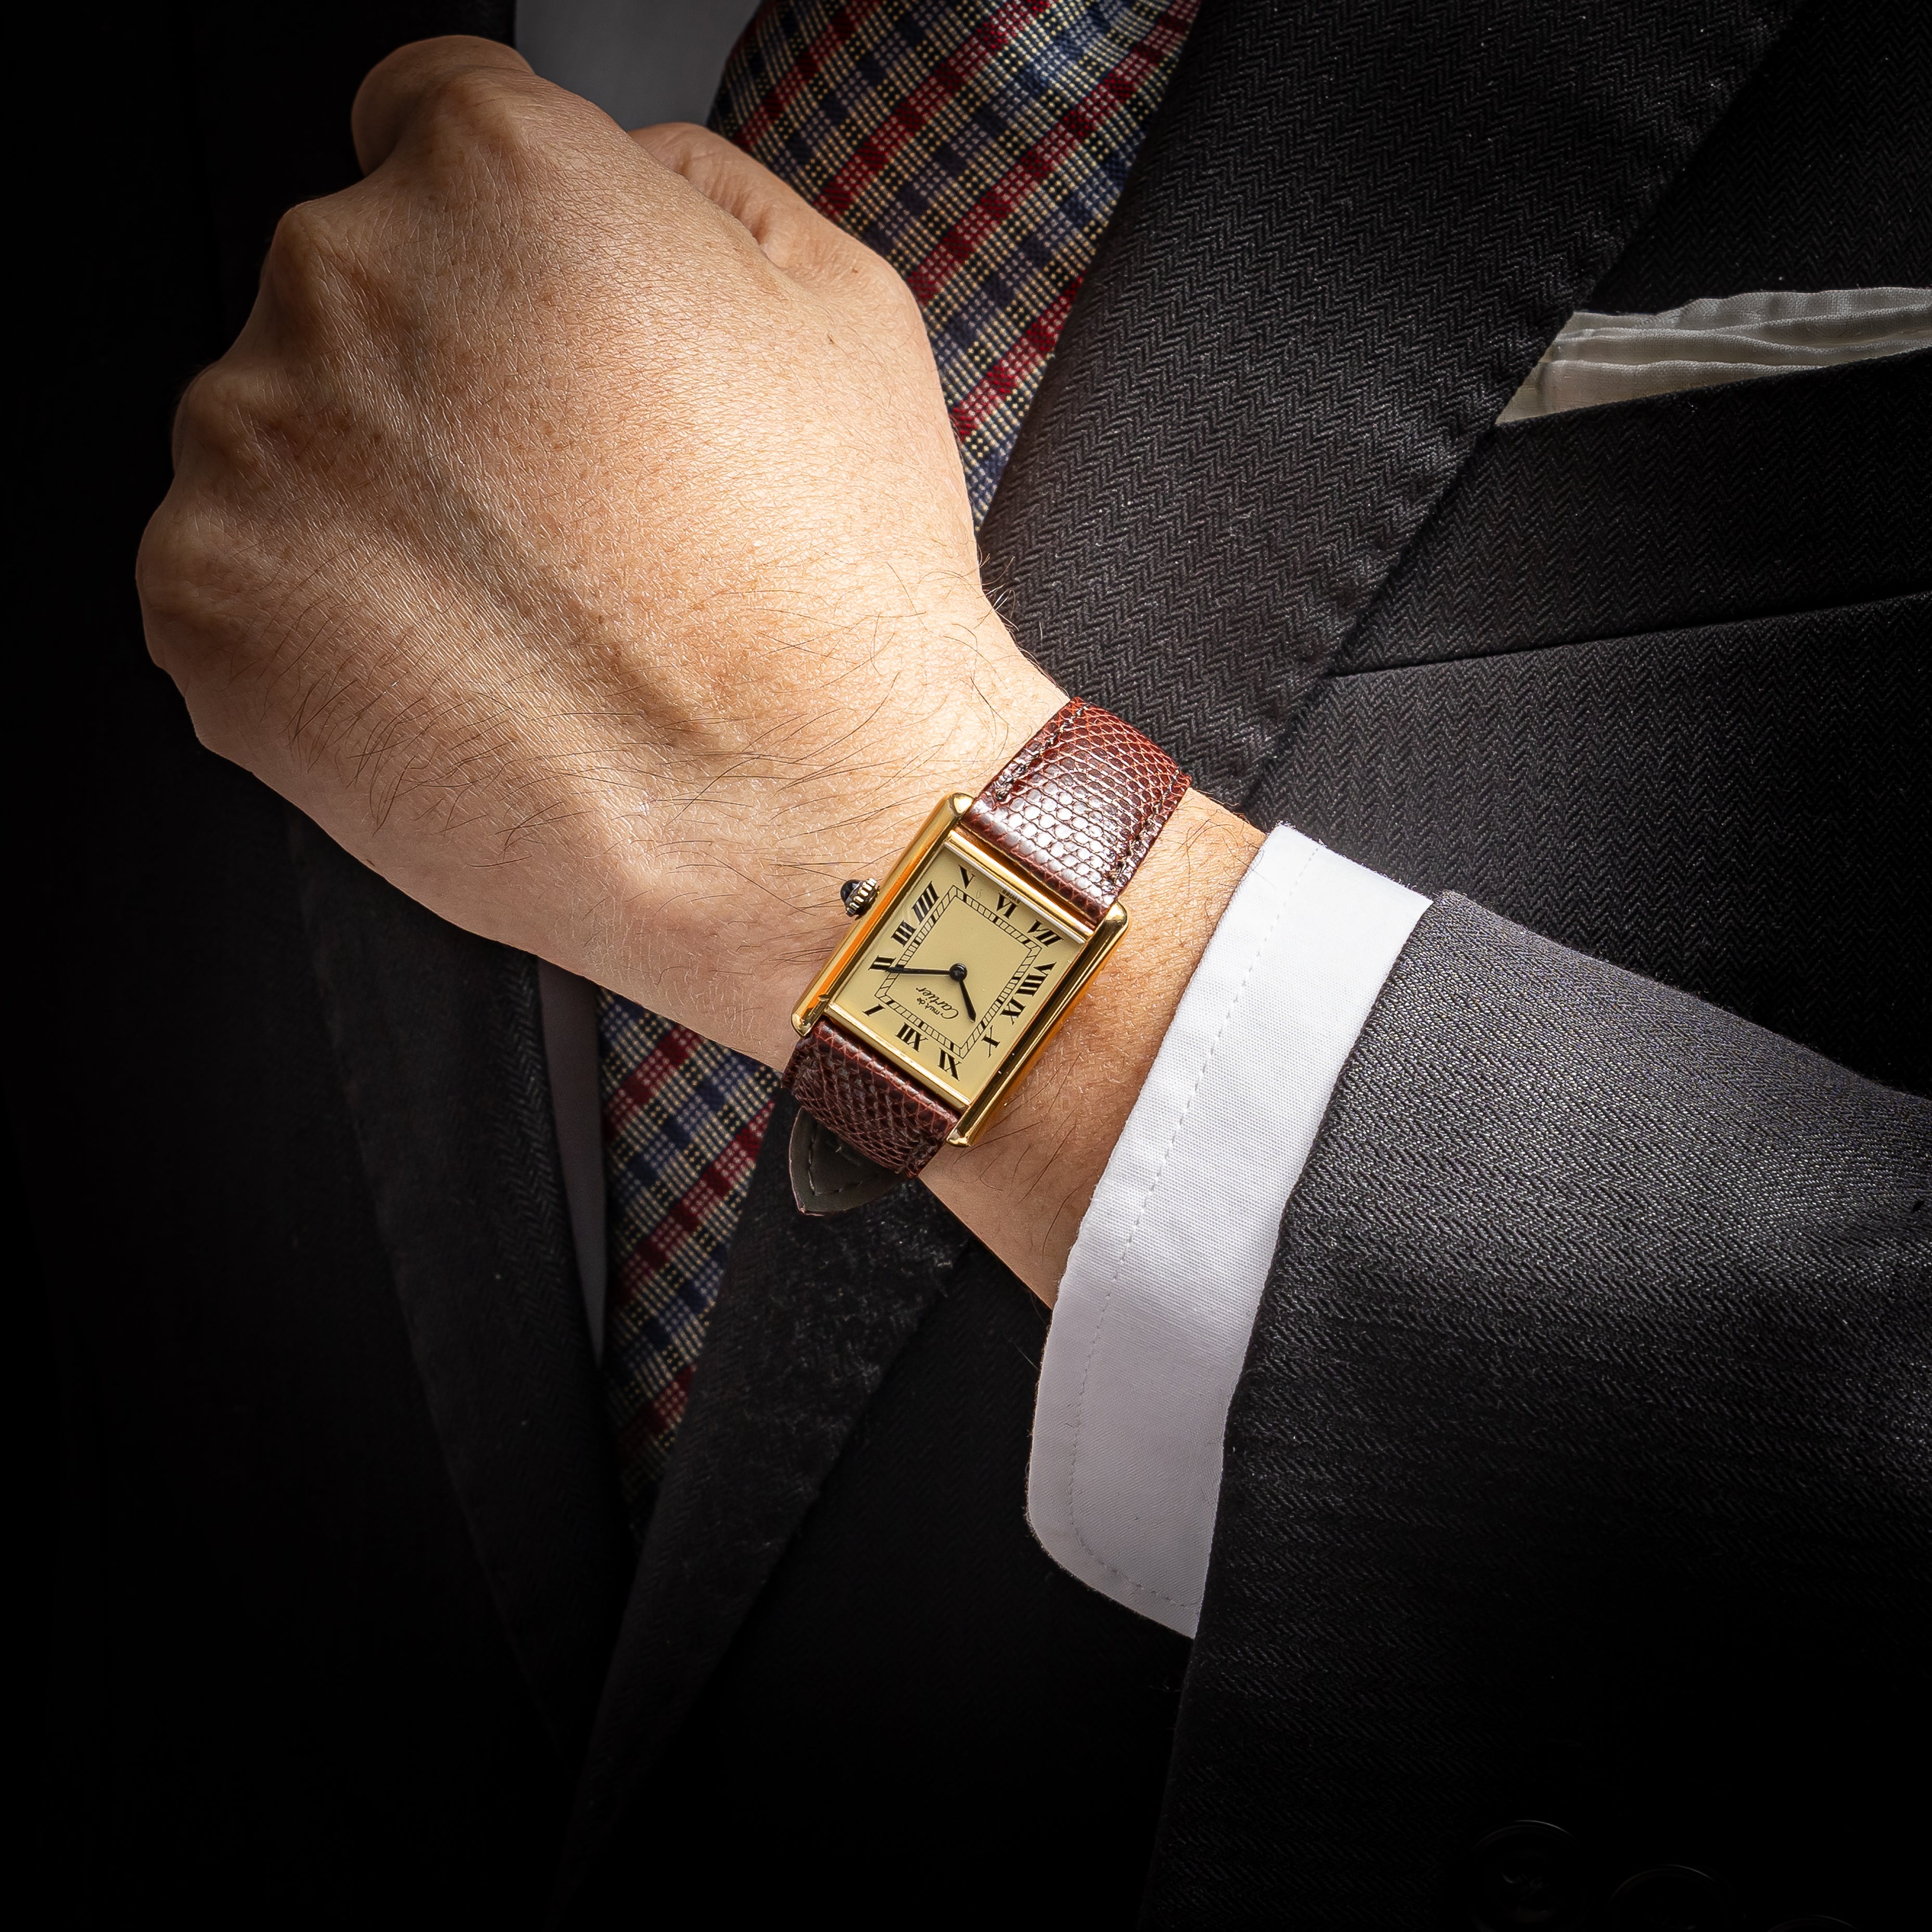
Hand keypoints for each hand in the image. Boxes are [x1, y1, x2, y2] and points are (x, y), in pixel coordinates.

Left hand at [138, 34, 1262, 1297]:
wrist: (802, 824)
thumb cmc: (833, 595)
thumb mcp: (838, 310)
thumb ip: (685, 190)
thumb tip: (614, 184)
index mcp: (503, 179)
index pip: (428, 122)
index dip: (501, 238)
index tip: (524, 321)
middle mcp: (349, 283)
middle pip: (353, 285)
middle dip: (444, 372)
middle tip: (562, 500)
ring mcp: (255, 451)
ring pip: (284, 432)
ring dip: (376, 497)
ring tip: (523, 608)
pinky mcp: (205, 607)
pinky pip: (235, 573)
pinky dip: (319, 619)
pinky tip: (454, 669)